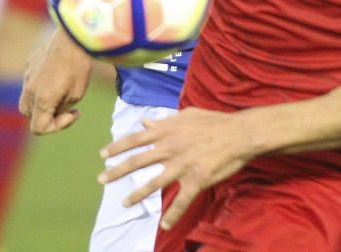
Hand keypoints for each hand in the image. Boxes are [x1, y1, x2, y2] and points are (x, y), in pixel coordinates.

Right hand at [19, 28, 92, 133]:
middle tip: (66, 105)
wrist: (72, 36)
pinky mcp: (30, 64)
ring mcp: (27, 75)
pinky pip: (31, 80)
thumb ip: (62, 108)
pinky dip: (41, 84)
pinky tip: (57, 74)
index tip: (73, 113)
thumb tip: (55, 111)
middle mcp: (29, 89)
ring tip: (61, 91)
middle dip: (47, 115)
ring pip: (27, 99)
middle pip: (30, 115)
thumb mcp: (77, 93)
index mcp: (42, 100)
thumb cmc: (78, 65)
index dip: (57, 127)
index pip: (38, 128)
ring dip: (42, 101)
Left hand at [98, 107, 253, 230]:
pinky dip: (173, 214)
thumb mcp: (188, 115)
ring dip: (137, 194)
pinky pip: (182, 201)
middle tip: (101, 179)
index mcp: (169, 130)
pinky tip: (165, 224)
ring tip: (123, 202)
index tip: (103, 154)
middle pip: (138, 161)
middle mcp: (172, 147)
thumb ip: (165, 120)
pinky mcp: (197, 180)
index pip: (137, 139)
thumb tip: (145, 122)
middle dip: (117, 171)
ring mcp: (183, 165)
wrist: (240, 133)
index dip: (118, 147)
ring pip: (154, 183)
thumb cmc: (215, 122)